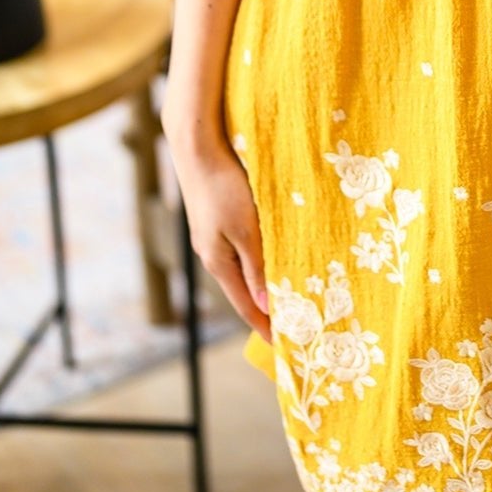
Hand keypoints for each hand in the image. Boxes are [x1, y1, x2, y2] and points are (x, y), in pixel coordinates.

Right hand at [166, 134, 272, 345]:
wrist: (198, 147)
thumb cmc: (223, 186)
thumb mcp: (246, 229)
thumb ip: (257, 266)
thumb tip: (266, 304)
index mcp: (218, 262)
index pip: (245, 305)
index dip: (264, 325)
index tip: (284, 345)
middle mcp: (212, 254)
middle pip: (243, 290)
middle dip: (266, 308)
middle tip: (293, 322)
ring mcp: (212, 237)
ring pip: (243, 269)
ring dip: (263, 283)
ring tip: (287, 294)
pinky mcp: (217, 219)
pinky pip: (241, 249)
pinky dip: (258, 261)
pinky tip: (271, 256)